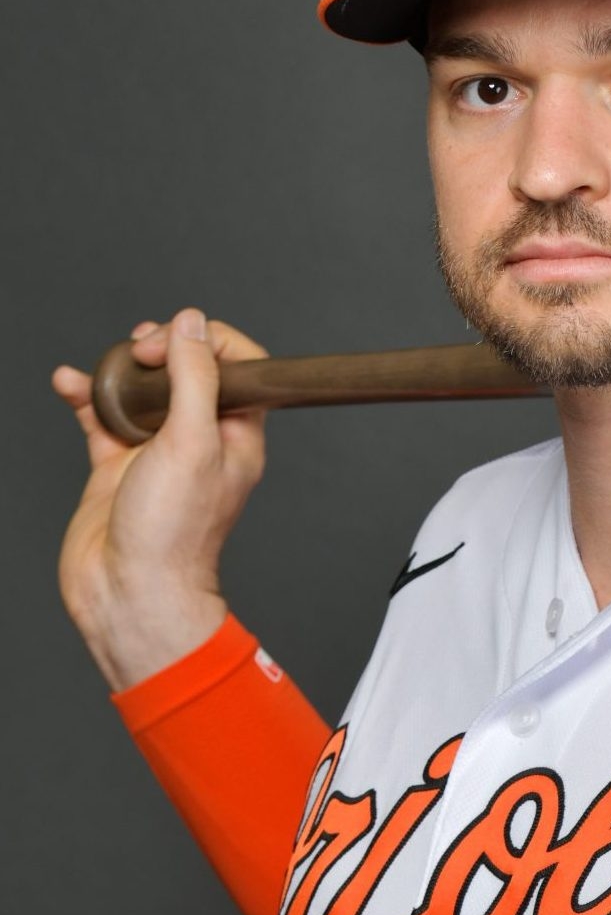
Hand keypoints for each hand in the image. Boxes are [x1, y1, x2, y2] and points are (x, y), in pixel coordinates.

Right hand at [52, 309, 268, 688]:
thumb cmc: (173, 529)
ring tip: (106, 366)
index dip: (207, 341)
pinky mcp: (118, 468)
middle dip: (161, 348)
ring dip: (120, 371)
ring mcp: (158, 452)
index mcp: (237, 432)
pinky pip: (102, 420)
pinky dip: (86, 397)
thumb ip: (195, 378)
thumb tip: (193, 323)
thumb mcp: (192, 441)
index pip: (237, 365)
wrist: (129, 591)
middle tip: (139, 350)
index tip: (173, 339)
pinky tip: (68, 382)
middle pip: (187, 370)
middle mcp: (202, 438)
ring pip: (141, 392)